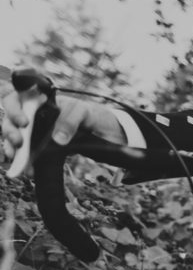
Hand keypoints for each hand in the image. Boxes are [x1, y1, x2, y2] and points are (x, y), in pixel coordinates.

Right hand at [1, 91, 125, 173]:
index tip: (24, 122)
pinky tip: (27, 170)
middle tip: (19, 142)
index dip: (14, 109)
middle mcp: (32, 114)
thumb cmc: (90, 115)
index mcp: (39, 100)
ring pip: (14, 136)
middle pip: (10, 119)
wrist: (104, 131)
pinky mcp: (40, 146)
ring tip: (14, 157)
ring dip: (11, 147)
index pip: (16, 98)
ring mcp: (35, 131)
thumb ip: (70, 121)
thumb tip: (58, 139)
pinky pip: (26, 153)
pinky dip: (24, 161)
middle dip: (10, 130)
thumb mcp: (83, 113)